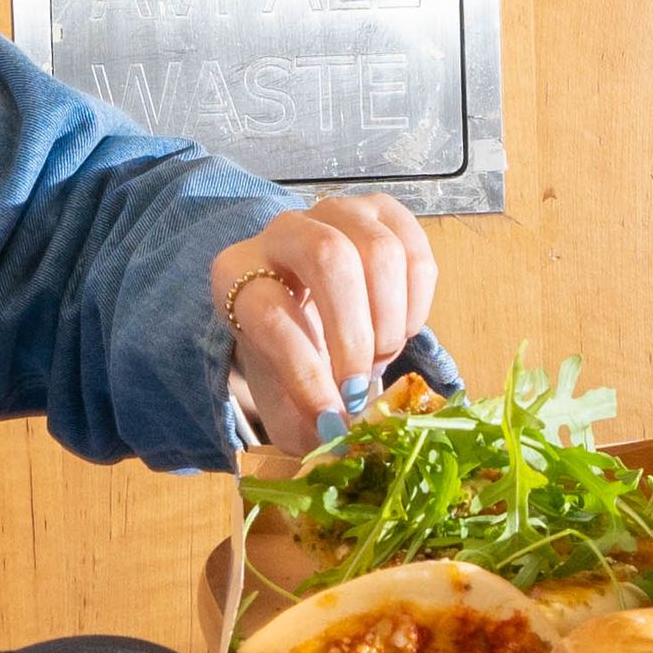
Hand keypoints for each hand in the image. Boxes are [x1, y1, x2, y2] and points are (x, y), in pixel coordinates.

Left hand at [213, 193, 442, 451]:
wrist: (308, 313)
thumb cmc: (292, 356)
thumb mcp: (281, 393)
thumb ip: (305, 421)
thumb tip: (337, 440)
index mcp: (235, 274)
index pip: (271, 313)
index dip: (305, 372)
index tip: (332, 420)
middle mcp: (280, 231)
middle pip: (330, 259)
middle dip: (356, 335)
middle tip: (362, 387)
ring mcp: (334, 213)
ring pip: (379, 250)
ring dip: (390, 321)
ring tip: (380, 360)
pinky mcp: (381, 211)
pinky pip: (414, 249)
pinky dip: (417, 302)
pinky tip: (402, 331)